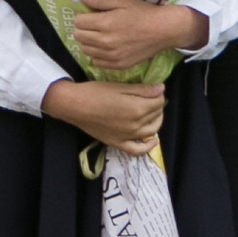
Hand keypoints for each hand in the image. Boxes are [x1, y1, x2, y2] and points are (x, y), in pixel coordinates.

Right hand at [43, 76, 167, 149]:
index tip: (155, 88)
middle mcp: (136, 125)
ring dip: (156, 121)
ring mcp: (128, 137)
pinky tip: (152, 140)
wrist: (76, 106)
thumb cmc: (96, 92)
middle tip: (153, 97)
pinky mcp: (118, 143)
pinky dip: (148, 147)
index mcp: (137, 109)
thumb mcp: (120, 87)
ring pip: (152, 131)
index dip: (159, 93)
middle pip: (156, 115)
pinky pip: (137, 150)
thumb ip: (143, 89)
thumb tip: (161, 89)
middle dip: (158, 105)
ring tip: (153, 112)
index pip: (158, 101)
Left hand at [72, 0, 205, 76]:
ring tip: (101, 35)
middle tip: (95, 24)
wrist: (163, 30)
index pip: (78, 22)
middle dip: (84, 28)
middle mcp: (105, 42)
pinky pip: (96, 62)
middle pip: (79, 36)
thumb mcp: (122, 2)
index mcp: (105, 23)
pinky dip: (98, 54)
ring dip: (89, 42)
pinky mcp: (118, 65)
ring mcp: (111, 56)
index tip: (90, 14)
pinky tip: (107, 47)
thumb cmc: (143, 13)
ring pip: (86, 50)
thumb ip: (100, 1)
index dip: (82, 16)